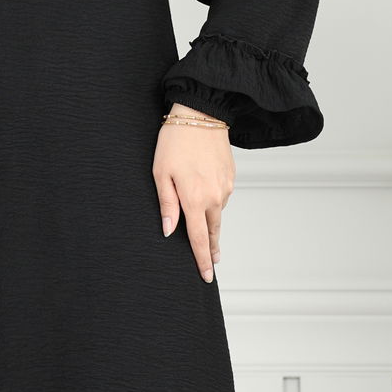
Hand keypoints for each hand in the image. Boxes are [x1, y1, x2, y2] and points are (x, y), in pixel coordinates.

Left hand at [152, 102, 235, 282]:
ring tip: (203, 228)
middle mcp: (215, 197)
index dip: (202, 260)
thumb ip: (167, 205)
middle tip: (211, 263)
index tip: (206, 276)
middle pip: (213, 231)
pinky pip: (222, 196)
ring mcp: (226, 187)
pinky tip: (206, 196)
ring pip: (218, 213)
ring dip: (211, 221)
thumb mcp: (161, 173)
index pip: (199, 239)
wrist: (201, 114)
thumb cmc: (174, 141)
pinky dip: (214, 201)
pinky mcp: (231, 176)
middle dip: (211, 248)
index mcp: (195, 199)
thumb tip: (169, 231)